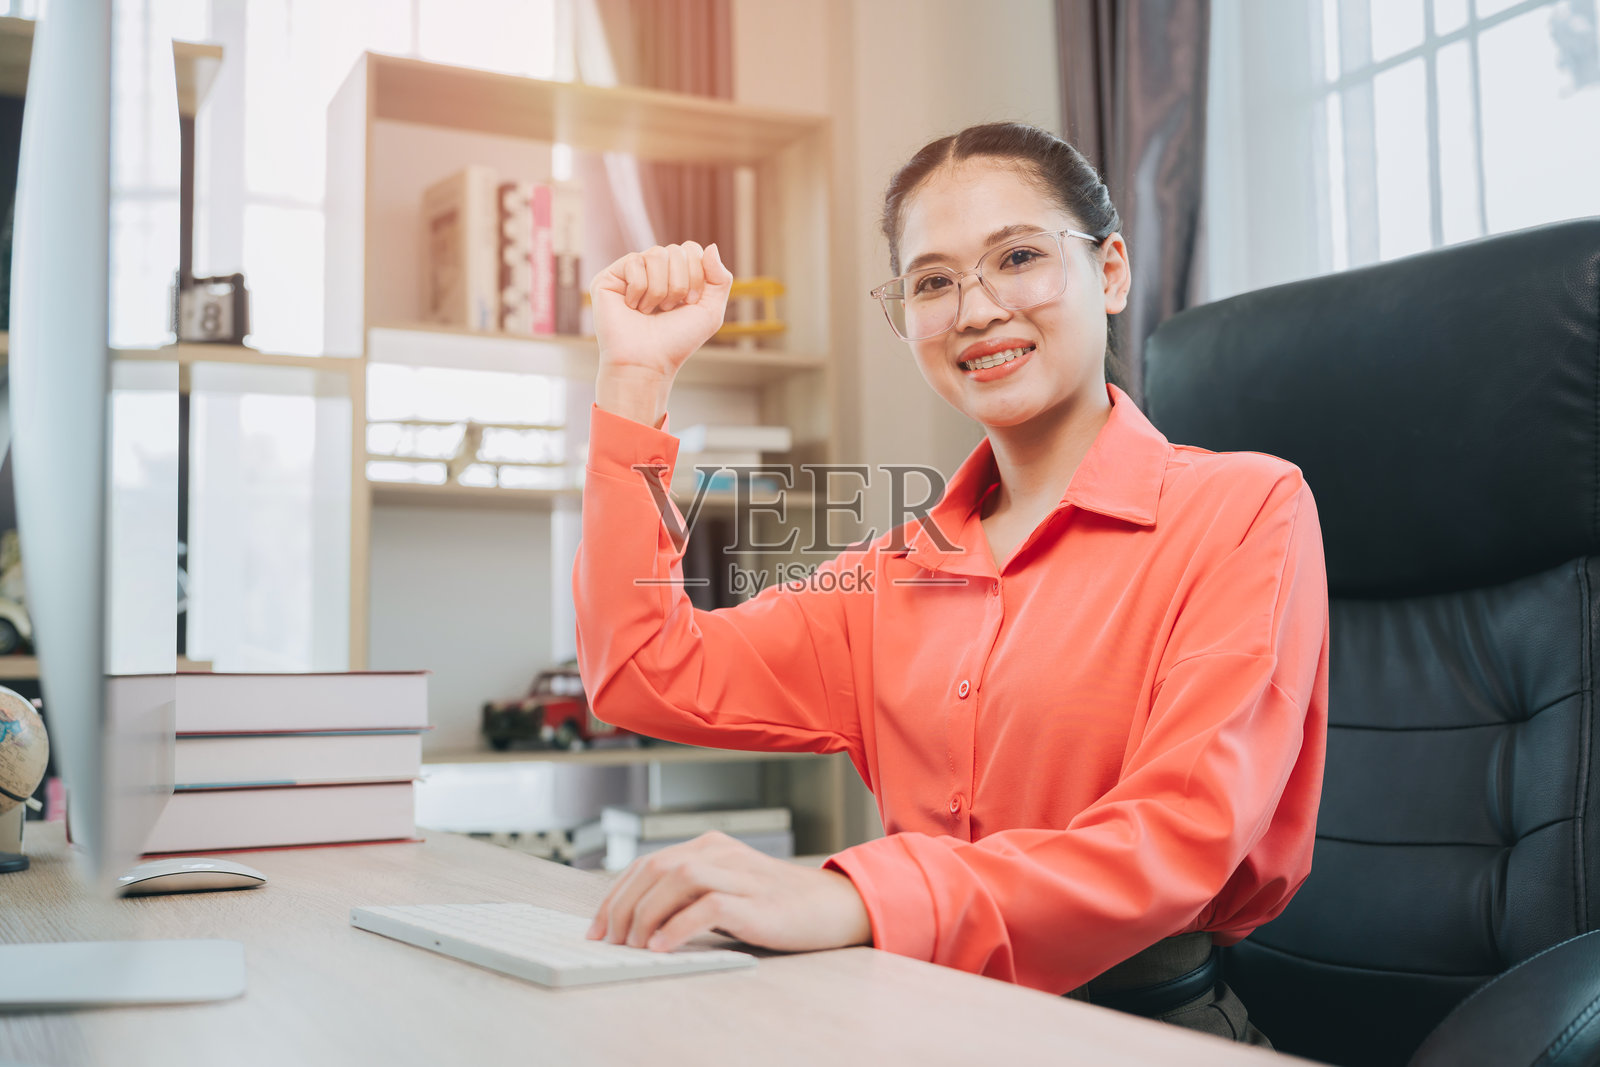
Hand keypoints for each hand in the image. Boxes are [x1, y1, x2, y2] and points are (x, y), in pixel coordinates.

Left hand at [585, 831, 873, 953]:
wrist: (833, 907)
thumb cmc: (776, 905)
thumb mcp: (726, 890)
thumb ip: (689, 896)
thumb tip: (636, 922)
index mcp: (709, 846)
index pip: (647, 863)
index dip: (615, 895)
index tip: (597, 927)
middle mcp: (720, 852)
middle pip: (654, 868)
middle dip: (622, 906)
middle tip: (608, 940)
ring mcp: (740, 873)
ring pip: (676, 878)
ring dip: (645, 914)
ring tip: (633, 945)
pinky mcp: (756, 900)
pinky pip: (708, 905)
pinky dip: (678, 926)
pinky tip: (663, 946)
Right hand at [590, 241, 733, 381]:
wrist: (647, 362)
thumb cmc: (677, 341)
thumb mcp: (710, 311)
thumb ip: (720, 279)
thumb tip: (712, 247)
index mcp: (676, 274)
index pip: (692, 250)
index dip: (696, 274)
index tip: (690, 302)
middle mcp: (653, 270)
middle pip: (676, 250)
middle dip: (679, 284)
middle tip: (667, 309)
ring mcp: (631, 272)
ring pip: (656, 254)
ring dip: (659, 289)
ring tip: (649, 311)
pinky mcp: (610, 277)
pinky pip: (634, 262)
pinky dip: (639, 290)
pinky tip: (632, 307)